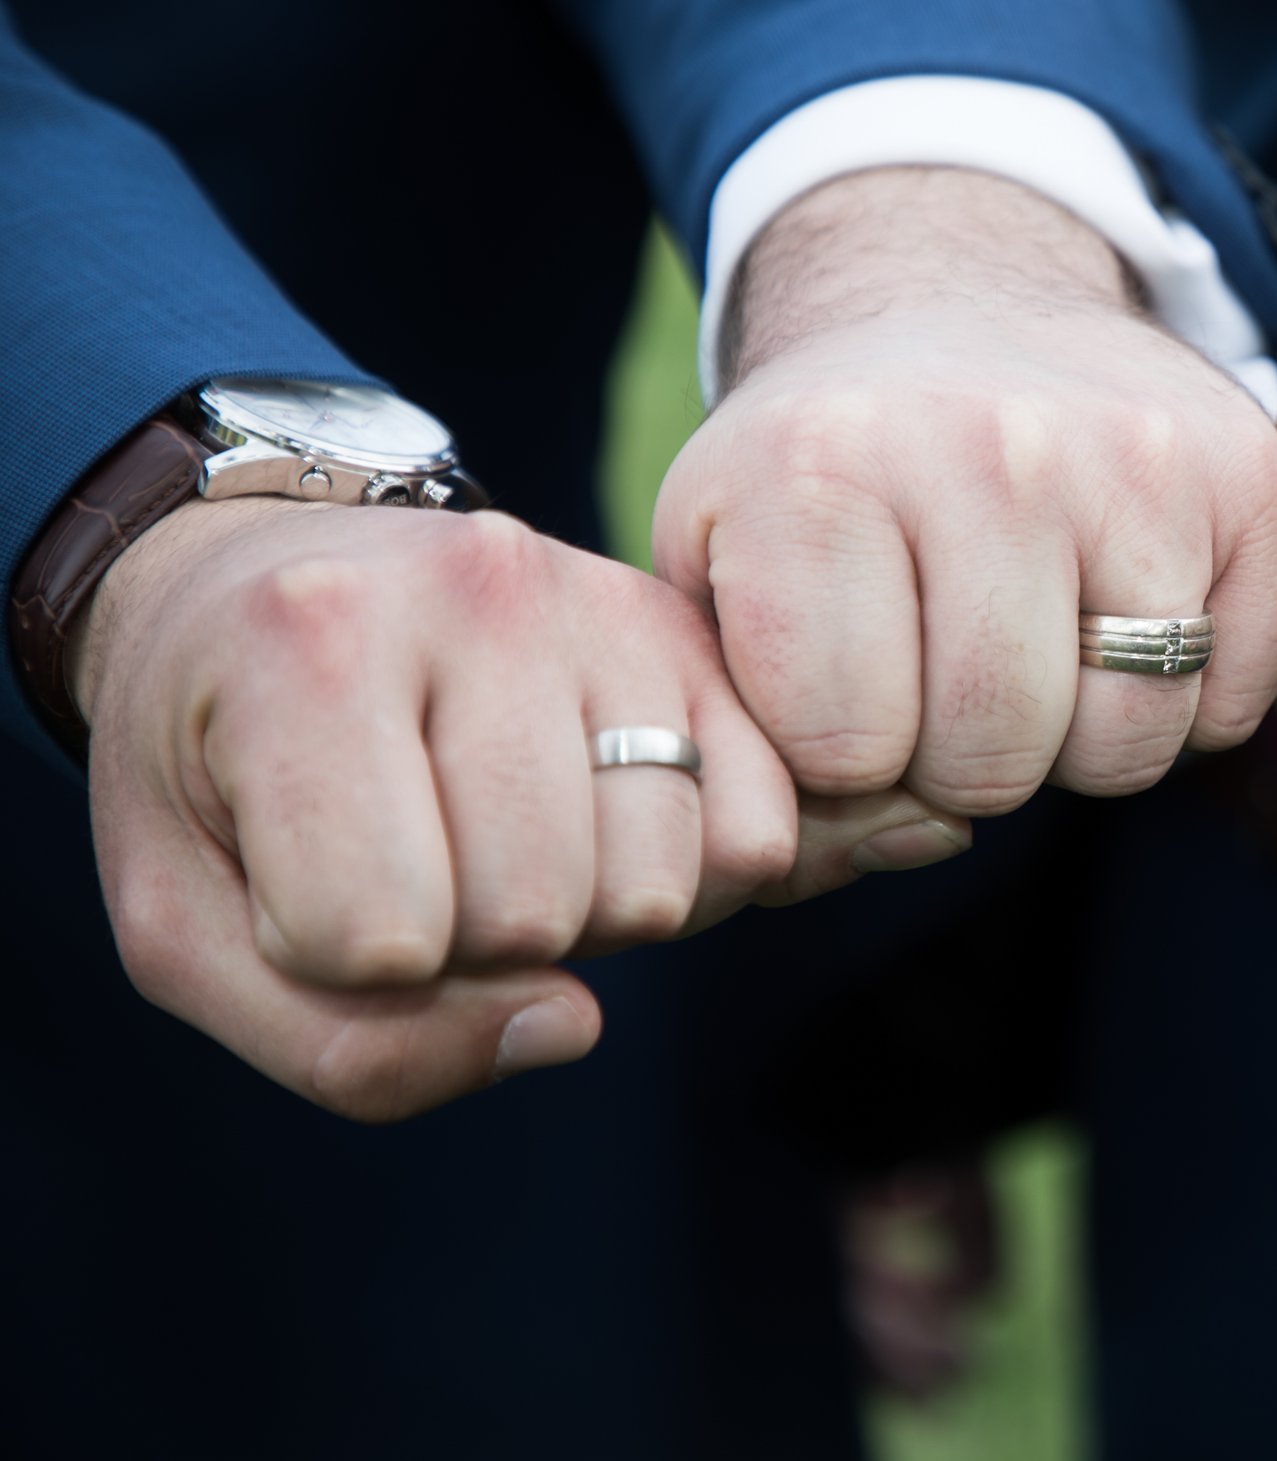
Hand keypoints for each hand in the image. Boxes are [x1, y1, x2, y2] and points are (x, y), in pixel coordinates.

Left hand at [75, 495, 953, 1121]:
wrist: (265, 570)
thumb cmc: (215, 764)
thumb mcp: (185, 923)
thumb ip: (341, 1042)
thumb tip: (569, 1026)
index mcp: (304, 643)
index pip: (373, 936)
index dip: (324, 956)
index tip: (287, 867)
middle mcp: (476, 590)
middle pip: (531, 917)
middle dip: (464, 944)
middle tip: (408, 853)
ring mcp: (602, 601)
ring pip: (654, 890)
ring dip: (579, 919)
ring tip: (502, 835)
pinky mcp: (689, 635)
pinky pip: (755, 838)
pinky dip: (686, 882)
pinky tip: (601, 832)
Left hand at [654, 167, 1276, 816]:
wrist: (953, 300)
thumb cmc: (829, 478)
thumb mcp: (720, 573)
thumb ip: (753, 743)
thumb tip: (913, 839)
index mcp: (819, 472)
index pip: (849, 752)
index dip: (844, 750)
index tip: (841, 673)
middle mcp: (987, 449)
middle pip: (996, 758)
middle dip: (966, 753)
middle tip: (949, 664)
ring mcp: (1135, 455)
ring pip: (1134, 741)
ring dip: (1085, 736)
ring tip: (1041, 646)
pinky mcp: (1248, 470)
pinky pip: (1240, 697)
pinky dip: (1191, 699)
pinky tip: (1130, 617)